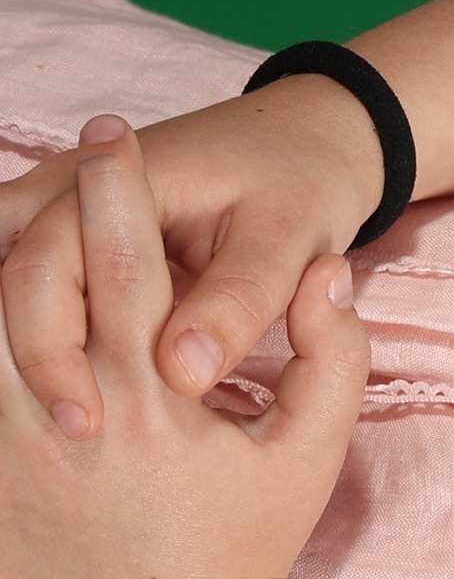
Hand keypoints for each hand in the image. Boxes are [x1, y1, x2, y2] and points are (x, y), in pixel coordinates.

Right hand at [0, 75, 384, 438]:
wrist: (299, 141)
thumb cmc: (297, 184)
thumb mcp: (285, 237)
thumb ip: (237, 300)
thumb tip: (184, 373)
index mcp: (103, 180)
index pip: (42, 269)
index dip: (53, 352)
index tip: (88, 425)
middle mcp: (59, 190)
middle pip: (8, 284)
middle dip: (30, 363)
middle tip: (75, 438)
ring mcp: (56, 216)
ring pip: (10, 292)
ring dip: (26, 354)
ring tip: (54, 436)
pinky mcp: (71, 244)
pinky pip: (32, 296)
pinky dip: (41, 340)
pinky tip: (68, 398)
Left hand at [0, 118, 370, 578]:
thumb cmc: (247, 547)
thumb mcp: (313, 454)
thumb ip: (332, 354)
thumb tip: (331, 270)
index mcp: (156, 401)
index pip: (129, 264)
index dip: (120, 190)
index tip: (117, 137)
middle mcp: (70, 419)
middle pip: (34, 279)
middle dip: (47, 212)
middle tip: (57, 171)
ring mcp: (7, 455)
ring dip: (2, 271)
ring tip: (18, 233)